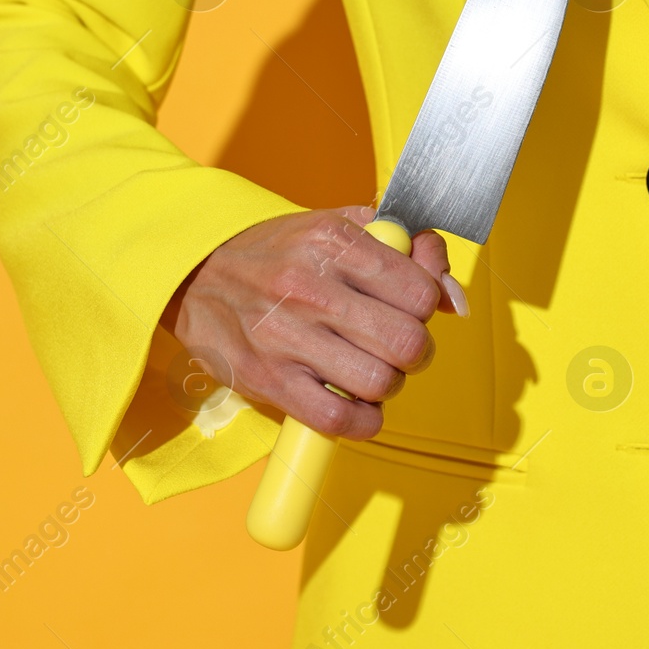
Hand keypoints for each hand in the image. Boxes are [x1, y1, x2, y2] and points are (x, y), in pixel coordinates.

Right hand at [163, 206, 466, 439]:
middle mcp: (309, 288)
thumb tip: (455, 298)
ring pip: (381, 383)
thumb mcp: (338, 227)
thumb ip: (404, 249)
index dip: (426, 305)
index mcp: (331, 242)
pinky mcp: (269, 381)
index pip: (420, 291)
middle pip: (408, 342)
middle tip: (395, 344)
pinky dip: (364, 421)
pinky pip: (342, 419)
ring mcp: (286, 338)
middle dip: (415, 350)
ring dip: (388, 384)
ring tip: (370, 370)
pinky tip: (358, 404)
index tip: (408, 307)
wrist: (193, 276)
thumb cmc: (275, 253)